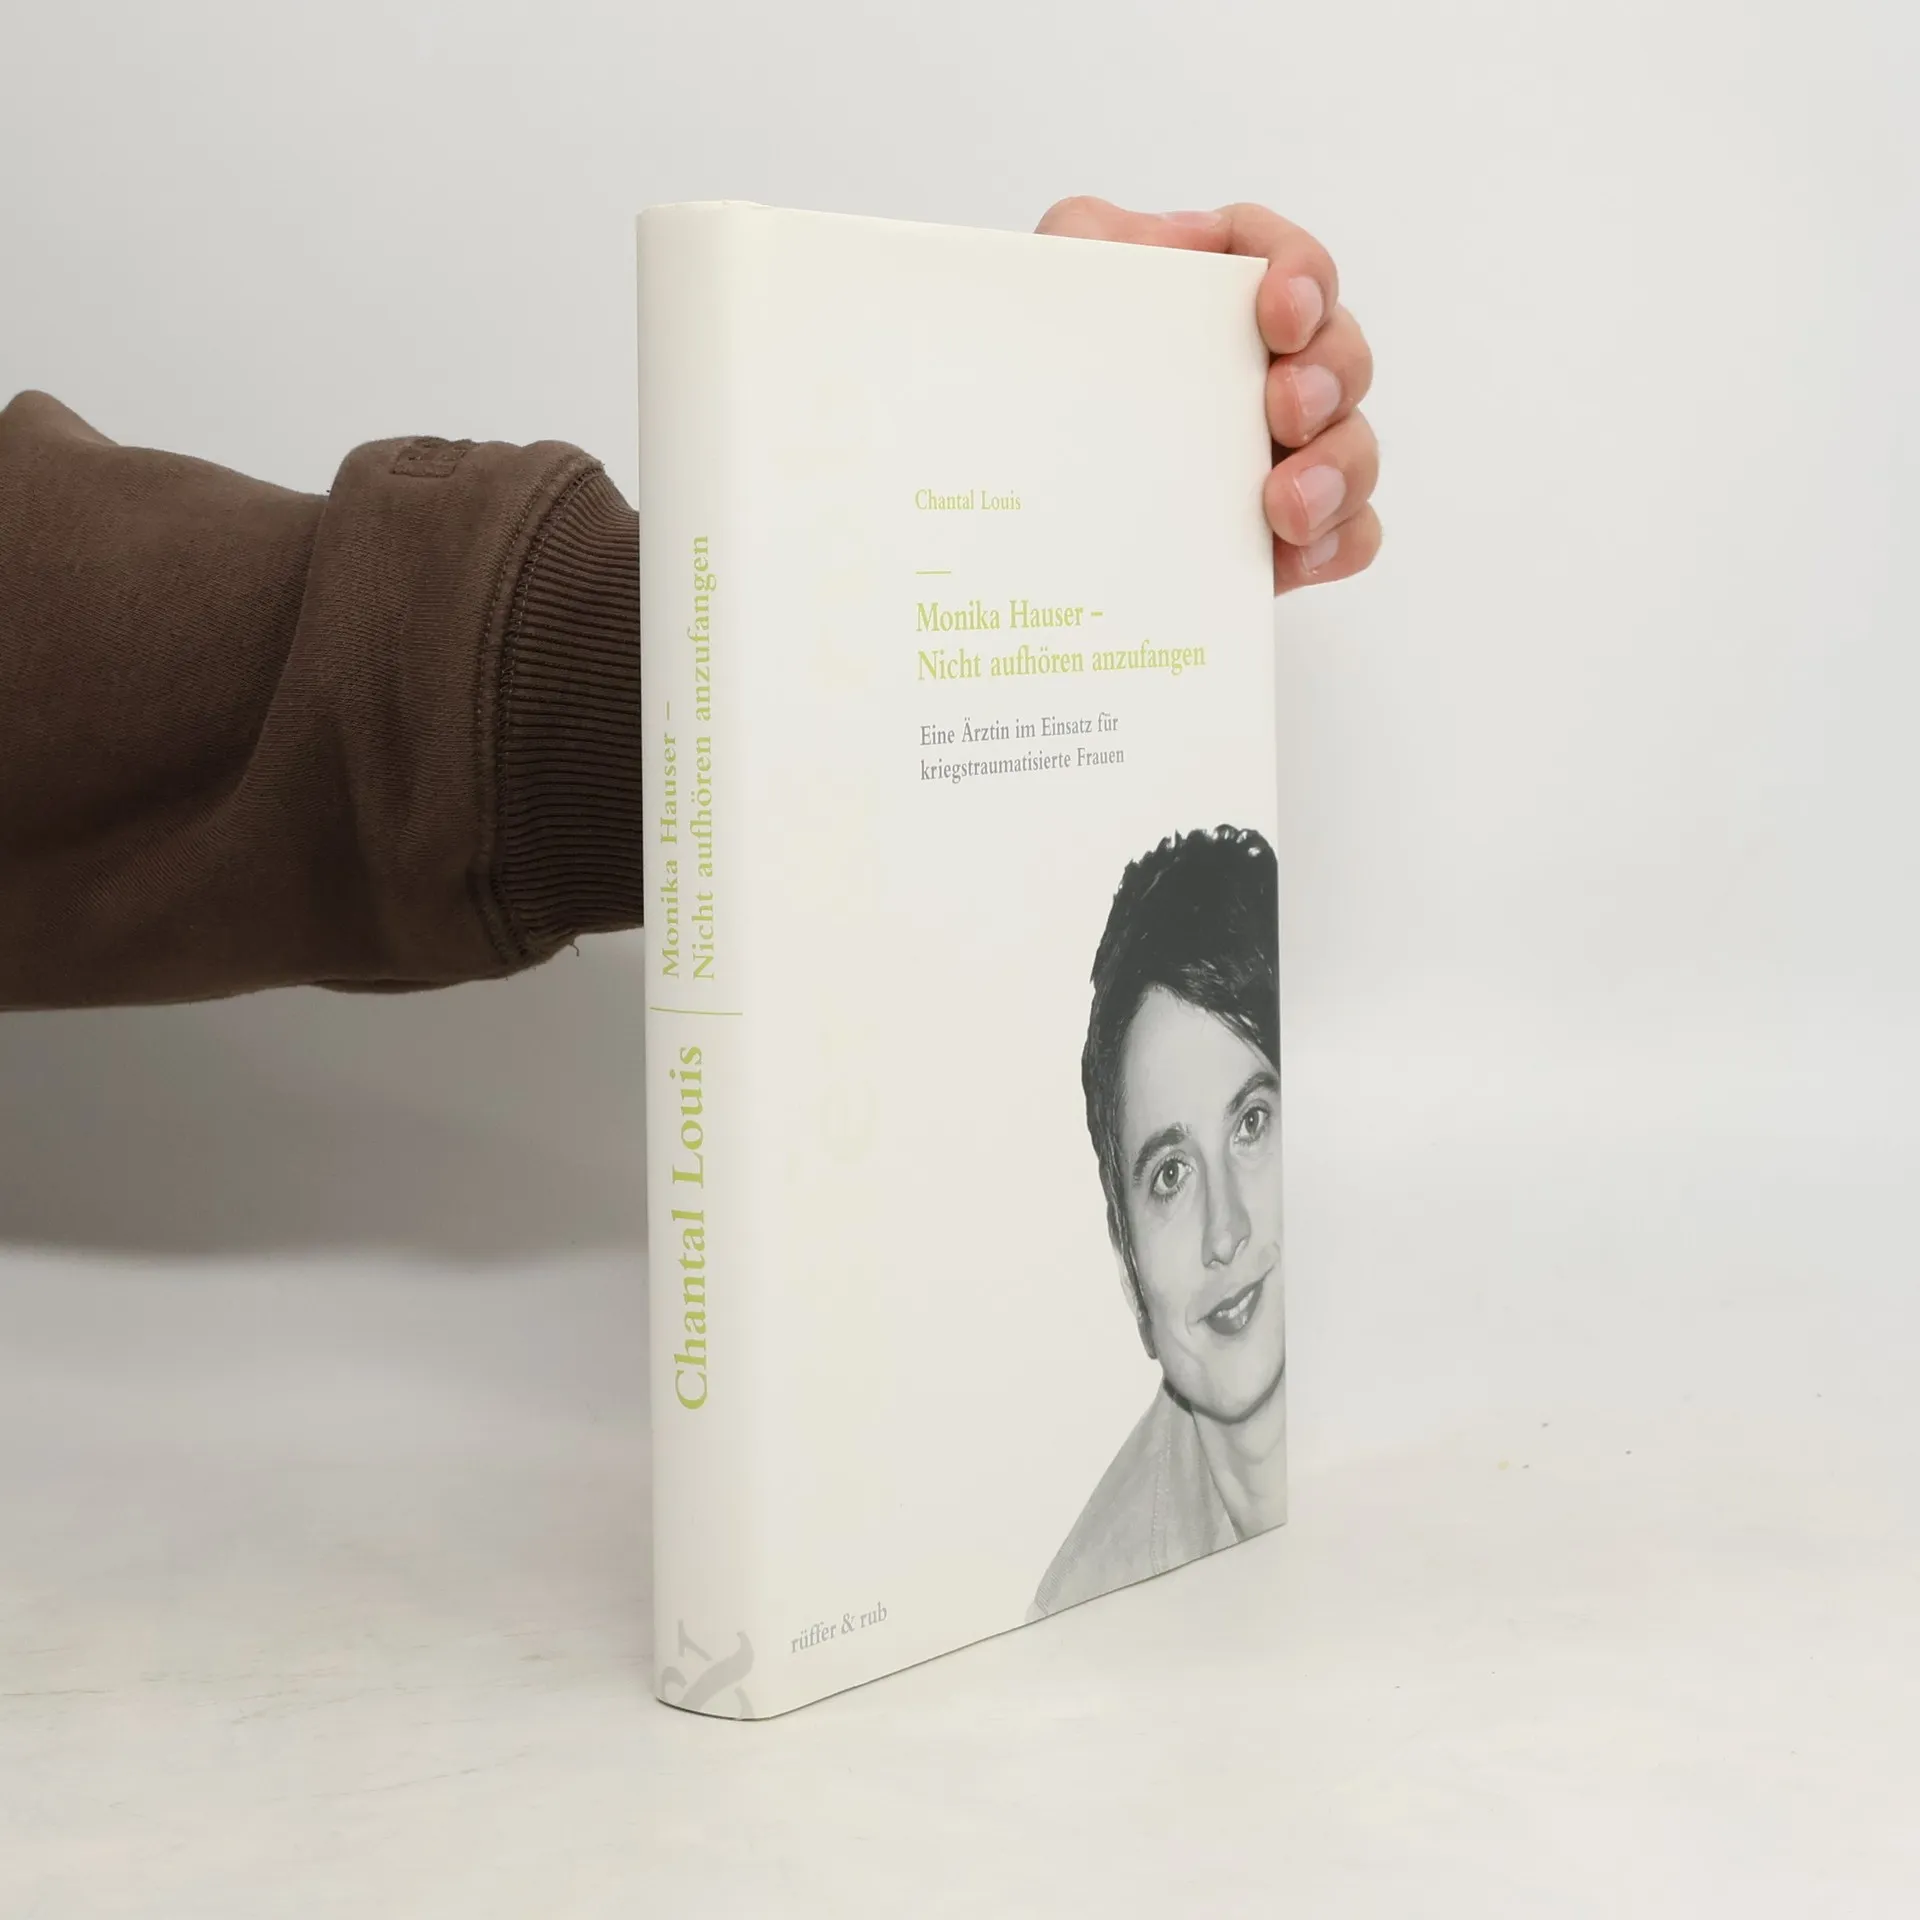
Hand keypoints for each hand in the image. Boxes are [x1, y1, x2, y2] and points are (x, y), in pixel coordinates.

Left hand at [1034, 197, 1380, 596]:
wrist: (1008, 520)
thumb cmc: (1040, 390)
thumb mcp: (1043, 301)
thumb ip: (1086, 242)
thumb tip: (1151, 241)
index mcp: (1217, 306)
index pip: (1287, 262)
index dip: (1303, 275)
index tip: (1281, 312)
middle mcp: (1265, 375)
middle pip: (1341, 354)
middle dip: (1329, 376)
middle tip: (1287, 410)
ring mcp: (1283, 456)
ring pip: (1355, 447)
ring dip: (1337, 468)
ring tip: (1288, 506)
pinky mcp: (1285, 536)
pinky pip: (1348, 534)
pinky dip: (1337, 542)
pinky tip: (1296, 554)